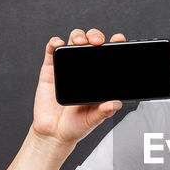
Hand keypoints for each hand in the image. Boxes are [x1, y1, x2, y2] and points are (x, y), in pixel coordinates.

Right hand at [31, 28, 125, 146]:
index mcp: (98, 77)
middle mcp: (84, 68)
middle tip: (97, 42)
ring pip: (73, 41)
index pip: (108, 55)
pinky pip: (51, 51)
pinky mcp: (50, 69)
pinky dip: (54, 43)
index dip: (114, 44)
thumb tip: (116, 104)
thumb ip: (104, 111)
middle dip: (95, 36)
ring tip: (79, 42)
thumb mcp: (93, 119)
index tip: (119, 39)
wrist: (53, 133)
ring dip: (78, 36)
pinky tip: (58, 43)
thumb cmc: (76, 125)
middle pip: (90, 42)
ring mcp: (67, 67)